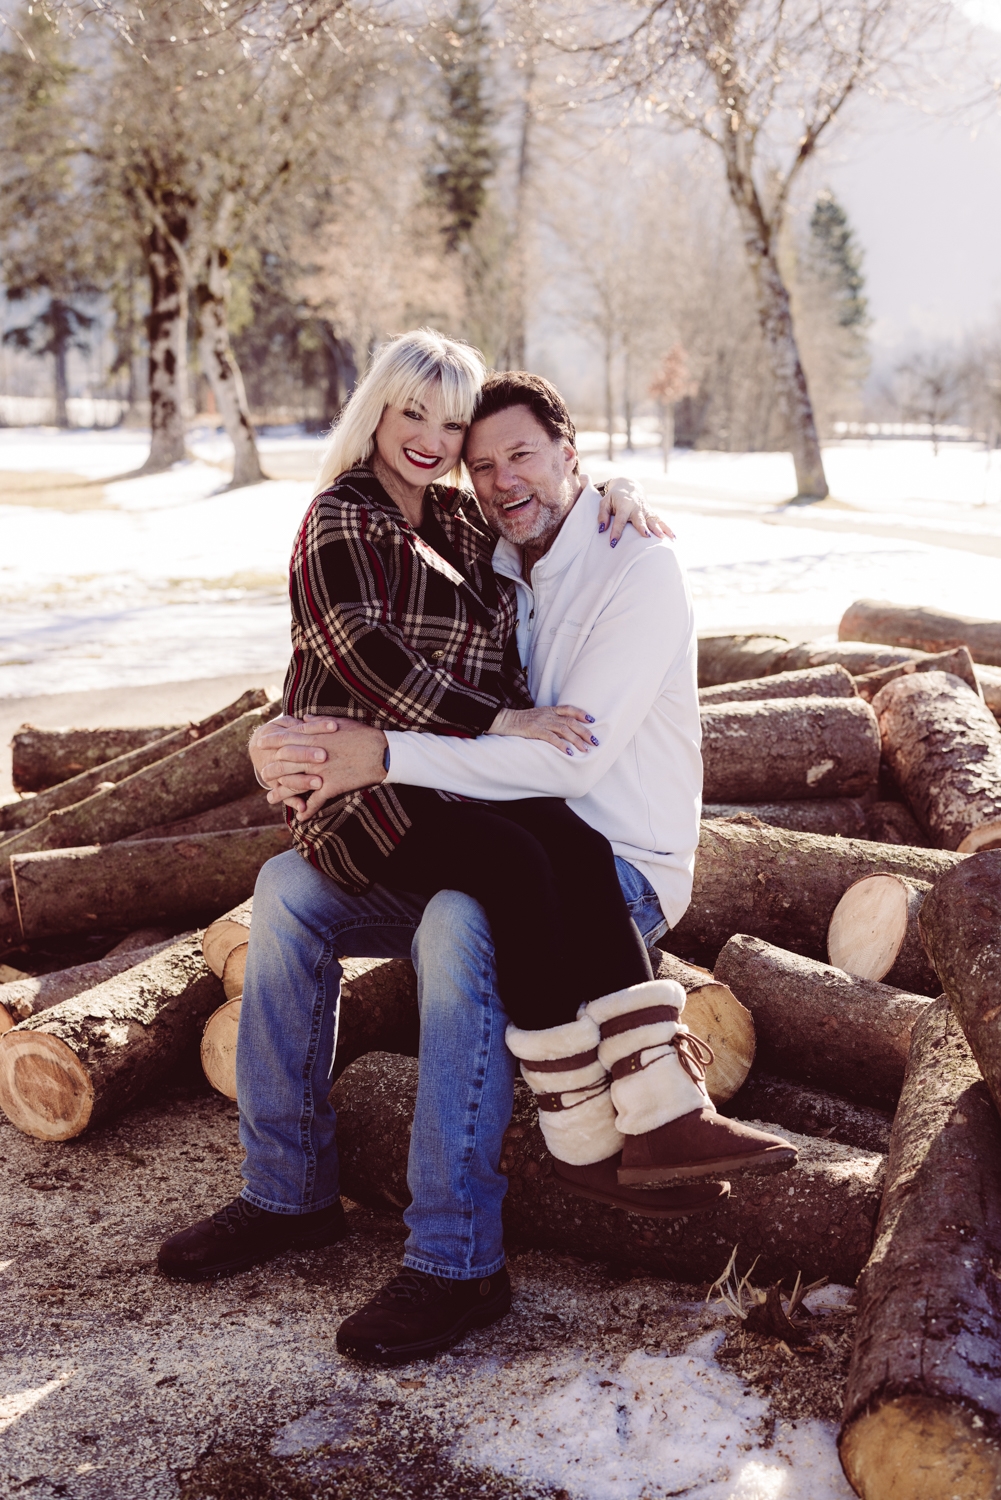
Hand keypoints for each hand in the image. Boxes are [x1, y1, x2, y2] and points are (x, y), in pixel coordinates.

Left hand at [251, 717, 387, 819]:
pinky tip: (300, 817)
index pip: (285, 738)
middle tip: (262, 774)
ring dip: (281, 792)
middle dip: (271, 769)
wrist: (382, 752)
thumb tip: (304, 717)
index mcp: (314, 737)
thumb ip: (318, 721)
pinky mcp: (332, 786)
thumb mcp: (339, 722)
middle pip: (284, 762)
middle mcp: (313, 755)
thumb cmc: (362, 735)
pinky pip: (315, 801)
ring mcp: (321, 772)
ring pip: (294, 783)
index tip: (260, 743)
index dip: (271, 741)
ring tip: (271, 798)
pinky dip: (307, 810)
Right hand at [487, 705, 598, 754]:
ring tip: (586, 750)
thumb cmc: (519, 722)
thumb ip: (549, 722)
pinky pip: (551, 737)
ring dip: (577, 740)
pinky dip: (561, 745)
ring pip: (564, 730)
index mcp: (548, 710)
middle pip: (571, 721)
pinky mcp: (534, 730)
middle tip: (595, 742)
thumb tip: (562, 733)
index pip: (569, 709)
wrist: (503, 721)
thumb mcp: (537, 718)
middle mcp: (547, 714)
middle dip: (585, 732)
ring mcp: (541, 721)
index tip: (592, 721)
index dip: (581, 714)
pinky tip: (569, 752)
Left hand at [599, 477, 674, 544]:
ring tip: (663, 538)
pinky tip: (673, 538)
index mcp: (624, 505)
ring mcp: (646, 510)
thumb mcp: (605, 503)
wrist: (629, 486)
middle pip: (640, 520)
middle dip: (643, 528)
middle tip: (646, 536)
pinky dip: (667, 528)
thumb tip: (602, 529)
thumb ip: (603, 515)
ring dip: (658, 529)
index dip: (616, 531)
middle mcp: (636, 508)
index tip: (613, 543)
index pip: (620, 520)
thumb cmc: (614, 498)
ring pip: (653, 520)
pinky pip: (660, 521)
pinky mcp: (651, 513)